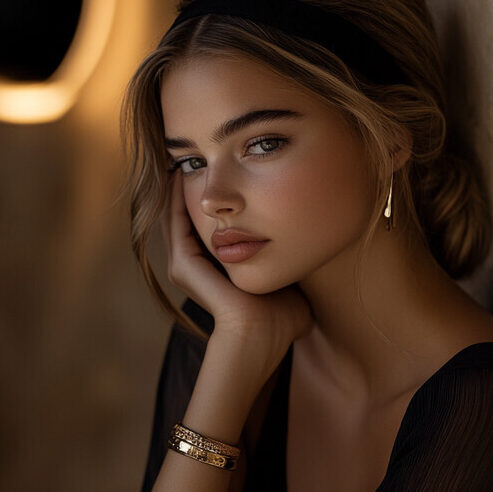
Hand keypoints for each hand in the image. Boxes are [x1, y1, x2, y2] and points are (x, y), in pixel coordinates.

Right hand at [162, 171, 312, 388]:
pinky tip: (181, 172)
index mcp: (216, 269)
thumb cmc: (281, 317)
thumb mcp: (284, 279)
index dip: (212, 199)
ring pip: (177, 215)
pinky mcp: (184, 264)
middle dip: (191, 185)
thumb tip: (316, 254)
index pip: (210, 226)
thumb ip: (292, 266)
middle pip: (188, 216)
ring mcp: (186, 266)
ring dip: (180, 186)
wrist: (264, 335)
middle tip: (195, 156)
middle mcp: (196, 266)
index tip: (223, 171)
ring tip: (185, 157)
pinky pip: (176, 221)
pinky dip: (177, 197)